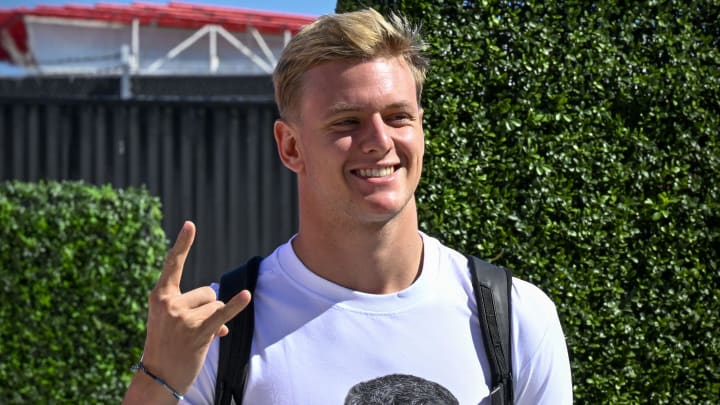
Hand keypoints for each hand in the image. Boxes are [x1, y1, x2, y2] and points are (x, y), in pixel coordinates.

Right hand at [125, 221, 250, 400]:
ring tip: (195, 338)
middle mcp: (169, 303)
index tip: (190, 224)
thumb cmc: (166, 345)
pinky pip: (222, 314)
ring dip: (214, 322)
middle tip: (189, 331)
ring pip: (216, 306)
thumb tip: (224, 316)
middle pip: (208, 292)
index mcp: (159, 296)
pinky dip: (236, 305)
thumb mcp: (171, 320)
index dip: (183, 244)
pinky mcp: (198, 331)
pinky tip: (246, 295)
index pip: (172, 265)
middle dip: (207, 310)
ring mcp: (183, 318)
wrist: (158, 376)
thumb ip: (193, 308)